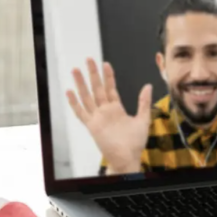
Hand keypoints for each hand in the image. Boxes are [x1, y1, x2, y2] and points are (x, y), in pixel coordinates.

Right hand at [67, 58, 151, 173]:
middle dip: (93, 74)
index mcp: (116, 109)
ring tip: (76, 71)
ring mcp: (97, 117)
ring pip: (87, 97)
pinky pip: (81, 112)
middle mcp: (105, 111)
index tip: (105, 64)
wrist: (128, 157)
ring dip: (81, 84)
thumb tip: (148, 86)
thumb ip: (143, 102)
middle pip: (97, 89)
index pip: (110, 88)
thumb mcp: (143, 119)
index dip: (108, 76)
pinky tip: (69, 92)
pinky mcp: (92, 126)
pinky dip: (74, 103)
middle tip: (89, 59)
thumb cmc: (135, 142)